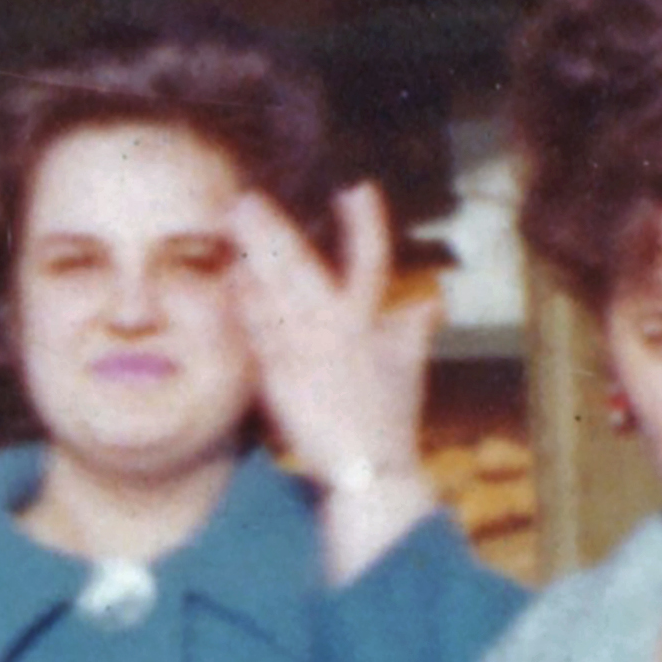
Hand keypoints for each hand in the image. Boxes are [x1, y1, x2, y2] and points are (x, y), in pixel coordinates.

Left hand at [235, 177, 429, 536]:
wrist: (368, 474)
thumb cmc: (388, 421)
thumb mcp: (408, 370)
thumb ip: (411, 331)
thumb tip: (432, 302)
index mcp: (372, 324)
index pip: (373, 264)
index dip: (366, 225)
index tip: (357, 187)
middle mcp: (341, 333)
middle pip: (305, 270)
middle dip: (276, 233)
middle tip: (248, 200)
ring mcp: (310, 355)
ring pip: (276, 294)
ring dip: (253, 257)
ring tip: (232, 226)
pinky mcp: (283, 379)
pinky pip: (260, 333)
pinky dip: (246, 305)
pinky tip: (230, 280)